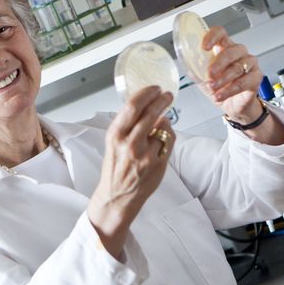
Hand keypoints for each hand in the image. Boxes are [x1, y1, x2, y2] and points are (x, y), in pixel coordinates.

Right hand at [88, 86, 174, 258]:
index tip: (155, 88)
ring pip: (163, 127)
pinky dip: (168, 137)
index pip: (132, 106)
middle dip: (162, 100)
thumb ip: (128, 125)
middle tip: (168, 95)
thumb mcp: (114, 142)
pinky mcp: (157, 164)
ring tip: (162, 122)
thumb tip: (147, 106)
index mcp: (115, 135)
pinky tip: (161, 141)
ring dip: (165, 122)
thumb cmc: (116, 167)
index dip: (147, 94)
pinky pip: (169, 142)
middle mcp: (129, 143)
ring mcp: (144, 155)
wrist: (118, 196)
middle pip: (150, 113)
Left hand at [201, 26, 263, 124]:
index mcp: (223, 47)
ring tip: (213, 88)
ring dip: (223, 79)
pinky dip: (231, 89)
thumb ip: (195, 67)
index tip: (204, 47)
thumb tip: (185, 61)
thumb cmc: (218, 87)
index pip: (220, 33)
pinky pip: (246, 80)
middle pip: (231, 50)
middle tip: (209, 75)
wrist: (231, 105)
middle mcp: (238, 52)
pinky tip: (222, 94)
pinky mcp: (256, 77)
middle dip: (218, 63)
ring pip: (238, 67)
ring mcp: (249, 63)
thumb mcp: (202, 77)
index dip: (212, 37)